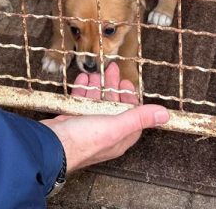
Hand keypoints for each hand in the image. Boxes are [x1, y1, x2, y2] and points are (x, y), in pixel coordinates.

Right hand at [40, 61, 169, 172]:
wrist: (50, 146)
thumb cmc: (82, 140)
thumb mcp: (115, 126)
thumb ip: (138, 118)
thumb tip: (165, 114)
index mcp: (118, 137)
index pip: (131, 117)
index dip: (131, 99)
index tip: (127, 83)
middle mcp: (104, 134)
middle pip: (112, 107)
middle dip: (112, 87)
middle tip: (111, 70)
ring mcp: (86, 128)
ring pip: (94, 103)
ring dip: (96, 87)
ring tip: (94, 73)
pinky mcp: (71, 122)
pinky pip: (79, 104)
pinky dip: (81, 91)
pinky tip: (81, 81)